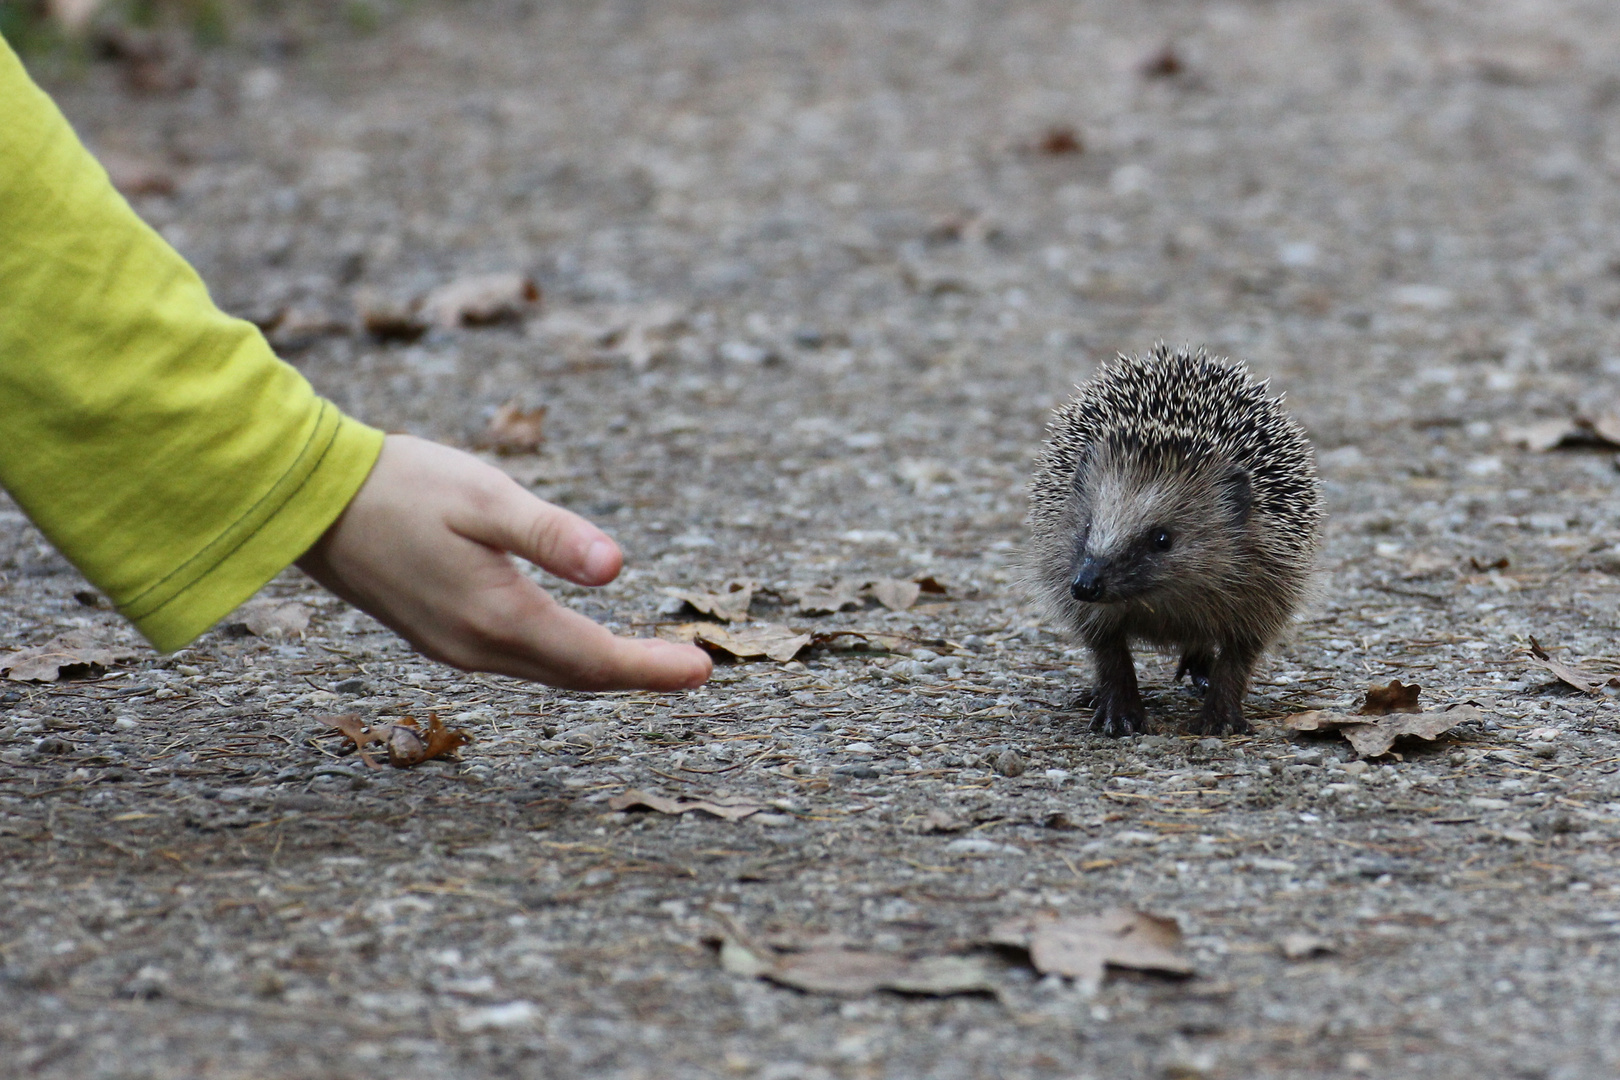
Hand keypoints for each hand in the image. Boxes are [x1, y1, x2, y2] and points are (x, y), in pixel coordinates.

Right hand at [296, 434, 712, 690]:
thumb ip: (553, 536)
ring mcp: (454, 649)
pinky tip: (578, 646)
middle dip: (636, 676)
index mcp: (498, 617)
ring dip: (599, 671)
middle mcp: (477, 648)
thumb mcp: (486, 497)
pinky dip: (561, 660)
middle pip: (576, 677)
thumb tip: (618, 570)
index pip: (595, 659)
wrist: (309, 500)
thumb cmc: (402, 486)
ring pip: (546, 674)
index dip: (653, 668)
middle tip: (693, 671)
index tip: (705, 669)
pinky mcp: (438, 636)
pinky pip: (518, 663)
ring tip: (651, 663)